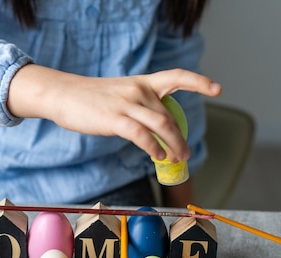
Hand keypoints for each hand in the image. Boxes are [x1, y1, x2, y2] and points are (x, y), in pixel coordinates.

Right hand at [7, 65, 220, 161]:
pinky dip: (153, 148)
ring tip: (176, 158)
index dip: (199, 82)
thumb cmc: (90, 99)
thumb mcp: (120, 94)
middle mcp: (139, 90)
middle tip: (185, 154)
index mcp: (142, 82)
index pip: (177, 76)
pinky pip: (142, 136)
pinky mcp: (115, 119)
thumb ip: (139, 106)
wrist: (64, 95)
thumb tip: (155, 129)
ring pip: (161, 126)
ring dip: (173, 145)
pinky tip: (157, 157)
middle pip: (169, 116)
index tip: (217, 89)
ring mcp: (127, 104)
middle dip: (180, 138)